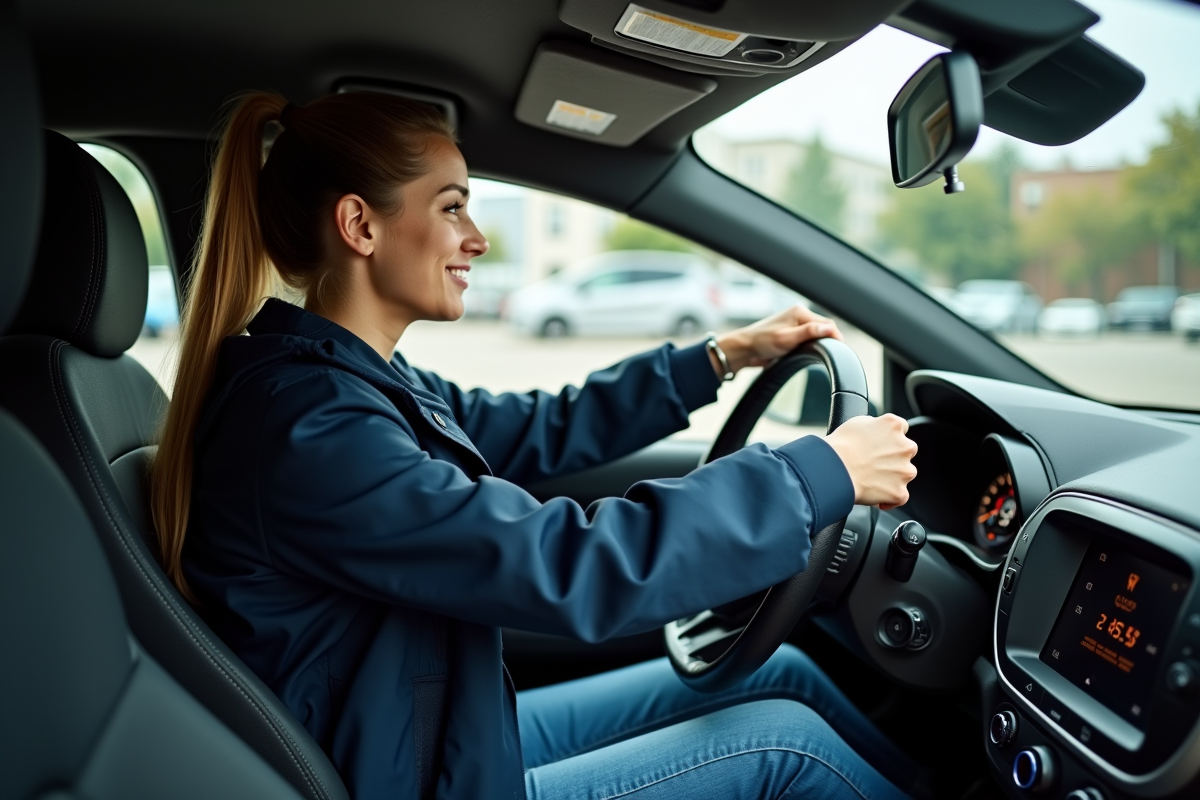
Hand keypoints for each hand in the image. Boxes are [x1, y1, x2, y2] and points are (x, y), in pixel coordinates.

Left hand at [711, 305, 842, 377]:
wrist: (745, 349)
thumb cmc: (762, 342)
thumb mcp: (786, 338)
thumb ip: (808, 333)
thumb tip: (830, 328)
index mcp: (800, 312)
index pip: (826, 323)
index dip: (835, 336)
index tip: (841, 349)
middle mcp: (799, 315)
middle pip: (823, 328)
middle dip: (828, 340)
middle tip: (830, 355)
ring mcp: (796, 324)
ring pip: (816, 334)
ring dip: (820, 343)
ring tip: (820, 354)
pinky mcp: (792, 333)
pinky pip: (808, 338)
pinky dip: (812, 345)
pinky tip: (810, 352)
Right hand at [823, 414, 917, 509]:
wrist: (834, 470)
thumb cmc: (841, 446)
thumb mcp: (857, 422)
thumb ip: (875, 424)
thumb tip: (876, 430)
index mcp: (893, 425)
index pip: (901, 428)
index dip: (889, 437)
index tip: (881, 443)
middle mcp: (905, 447)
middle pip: (907, 450)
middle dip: (894, 456)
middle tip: (874, 461)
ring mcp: (904, 471)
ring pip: (905, 473)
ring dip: (894, 476)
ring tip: (872, 479)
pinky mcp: (899, 492)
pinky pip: (901, 496)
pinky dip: (890, 498)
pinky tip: (877, 496)